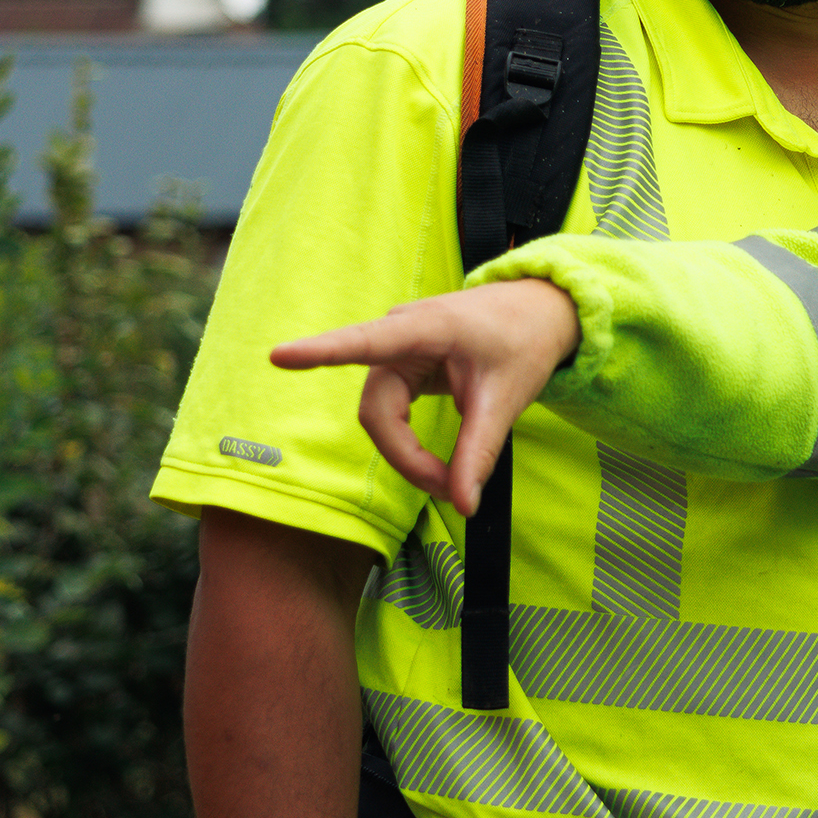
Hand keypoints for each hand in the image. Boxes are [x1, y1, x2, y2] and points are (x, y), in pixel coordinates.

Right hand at [272, 279, 581, 515]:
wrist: (539, 311)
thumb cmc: (523, 341)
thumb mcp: (507, 399)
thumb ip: (478, 452)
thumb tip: (463, 506)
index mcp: (428, 327)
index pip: (366, 342)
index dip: (321, 352)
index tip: (279, 356)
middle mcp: (402, 333)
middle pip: (378, 410)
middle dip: (406, 457)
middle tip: (451, 490)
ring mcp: (399, 349)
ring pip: (381, 416)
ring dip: (408, 455)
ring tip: (452, 480)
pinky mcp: (404, 365)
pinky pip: (392, 413)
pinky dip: (411, 443)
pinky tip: (437, 465)